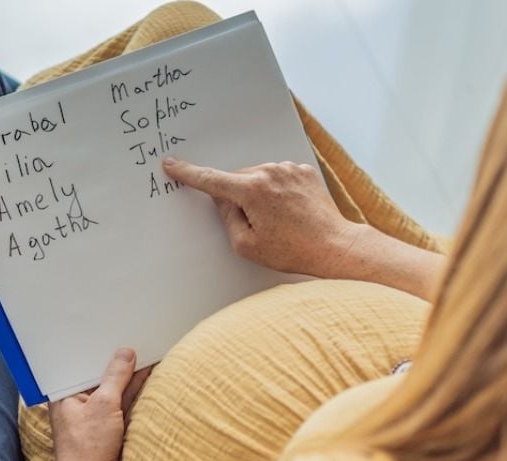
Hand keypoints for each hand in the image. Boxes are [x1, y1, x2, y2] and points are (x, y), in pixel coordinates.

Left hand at [49, 348, 152, 460]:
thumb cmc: (87, 448)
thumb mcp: (104, 404)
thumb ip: (116, 376)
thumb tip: (125, 354)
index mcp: (64, 393)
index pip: (83, 363)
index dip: (102, 350)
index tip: (119, 336)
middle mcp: (74, 402)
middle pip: (98, 376)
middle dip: (117, 363)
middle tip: (137, 342)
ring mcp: (89, 416)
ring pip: (111, 389)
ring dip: (127, 377)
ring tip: (146, 355)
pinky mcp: (102, 428)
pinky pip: (117, 403)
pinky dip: (129, 393)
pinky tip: (144, 378)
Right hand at [162, 157, 369, 278]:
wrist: (334, 246)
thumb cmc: (292, 250)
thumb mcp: (246, 244)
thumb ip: (227, 217)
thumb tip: (223, 200)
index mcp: (252, 190)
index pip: (211, 179)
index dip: (188, 173)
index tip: (172, 164)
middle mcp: (270, 172)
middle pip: (237, 180)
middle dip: (238, 199)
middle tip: (257, 225)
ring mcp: (289, 169)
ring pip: (258, 177)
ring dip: (258, 195)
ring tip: (278, 221)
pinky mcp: (304, 171)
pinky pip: (278, 177)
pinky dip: (276, 191)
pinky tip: (288, 211)